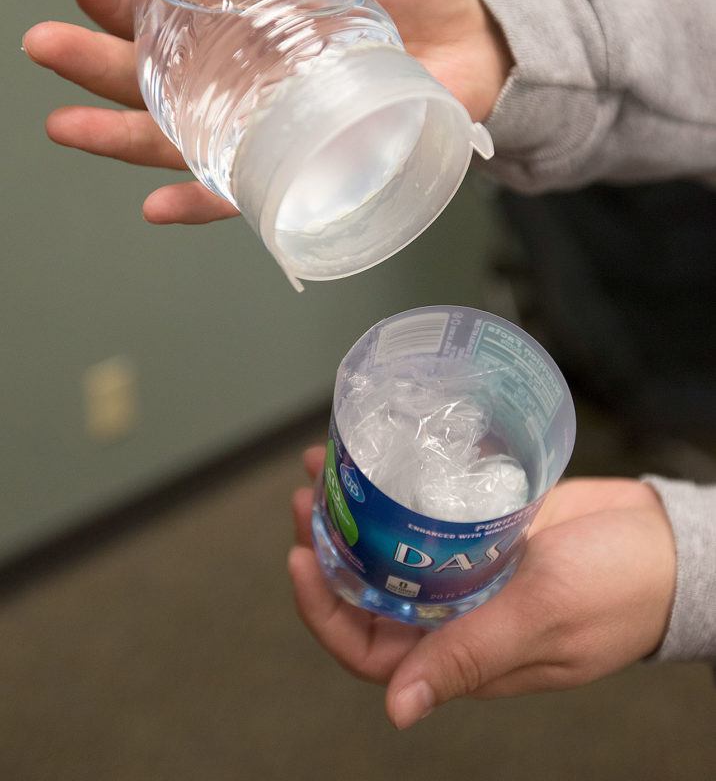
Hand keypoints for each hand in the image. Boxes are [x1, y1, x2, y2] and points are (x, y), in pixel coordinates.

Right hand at [24, 0, 510, 224]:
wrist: (475, 40)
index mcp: (237, 16)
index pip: (157, 8)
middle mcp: (239, 76)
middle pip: (151, 78)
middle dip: (95, 63)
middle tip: (49, 46)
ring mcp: (265, 126)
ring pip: (178, 138)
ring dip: (119, 136)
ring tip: (69, 126)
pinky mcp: (302, 167)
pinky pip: (242, 192)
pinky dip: (199, 201)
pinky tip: (157, 203)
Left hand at [289, 446, 675, 728]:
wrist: (668, 545)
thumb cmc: (619, 593)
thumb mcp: (541, 620)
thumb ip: (471, 655)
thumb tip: (397, 710)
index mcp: (462, 650)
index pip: (367, 645)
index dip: (322, 608)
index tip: (300, 556)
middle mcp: (456, 610)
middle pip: (368, 587)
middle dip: (329, 545)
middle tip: (310, 493)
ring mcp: (469, 565)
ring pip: (392, 545)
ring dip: (357, 510)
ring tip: (329, 461)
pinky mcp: (485, 525)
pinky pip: (428, 510)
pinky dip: (400, 485)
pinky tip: (382, 453)